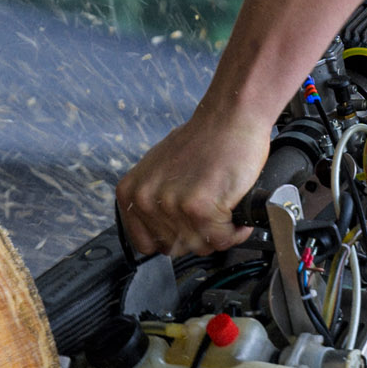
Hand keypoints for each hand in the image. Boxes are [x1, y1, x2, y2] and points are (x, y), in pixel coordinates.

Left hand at [117, 104, 274, 257]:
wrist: (229, 118)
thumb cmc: (203, 140)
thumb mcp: (161, 170)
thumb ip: (154, 201)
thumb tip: (161, 231)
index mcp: (131, 192)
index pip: (146, 244)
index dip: (174, 239)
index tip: (188, 229)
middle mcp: (145, 200)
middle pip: (176, 248)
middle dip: (200, 236)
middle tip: (213, 216)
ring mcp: (170, 205)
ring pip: (201, 246)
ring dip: (220, 233)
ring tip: (225, 209)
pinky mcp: (199, 208)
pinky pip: (221, 240)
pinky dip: (235, 231)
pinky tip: (235, 212)